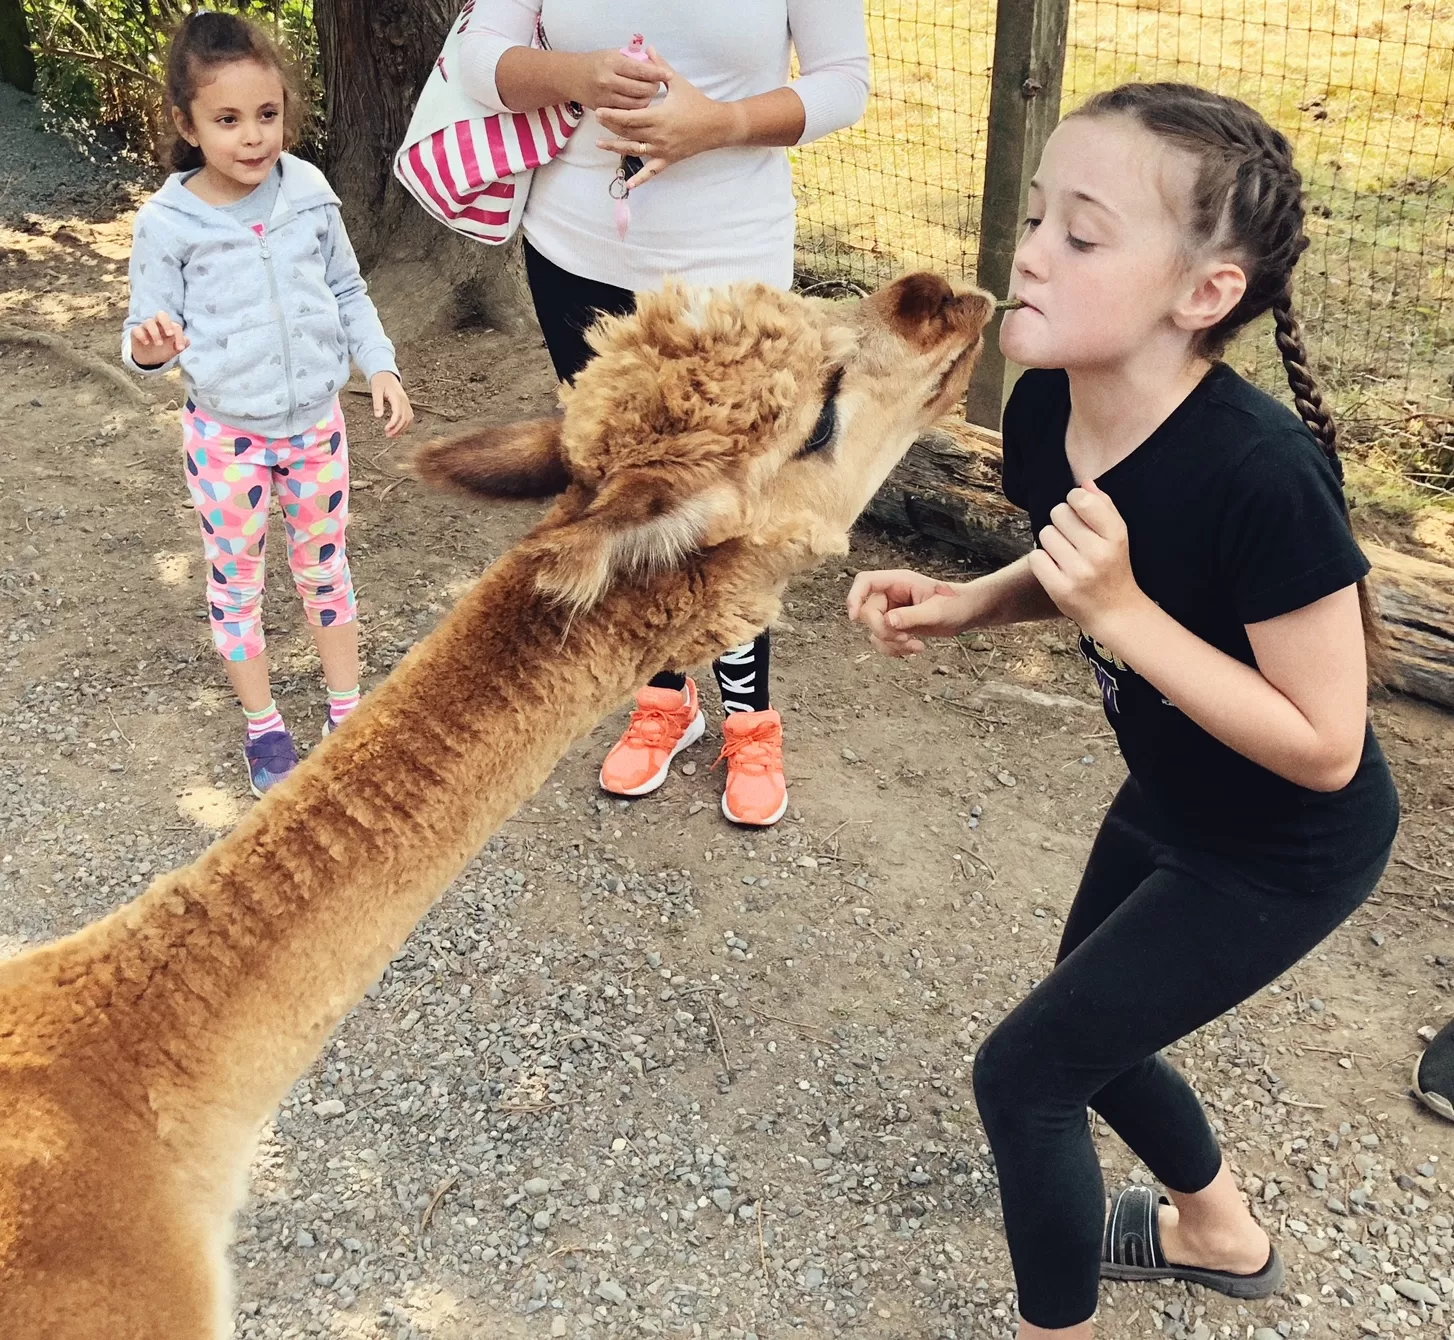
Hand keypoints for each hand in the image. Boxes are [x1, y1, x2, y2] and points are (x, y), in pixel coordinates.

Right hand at [131, 311, 188, 366]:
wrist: (150, 360)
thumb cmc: (164, 351)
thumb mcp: (174, 350)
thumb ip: (181, 344)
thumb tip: (187, 340)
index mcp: (168, 327)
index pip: (175, 326)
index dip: (179, 335)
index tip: (180, 348)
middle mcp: (157, 324)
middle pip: (161, 314)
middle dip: (166, 323)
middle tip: (169, 334)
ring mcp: (145, 327)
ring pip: (149, 322)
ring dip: (155, 333)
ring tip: (159, 344)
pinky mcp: (136, 333)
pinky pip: (136, 330)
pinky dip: (142, 335)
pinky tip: (146, 343)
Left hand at [371, 372, 413, 437]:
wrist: (386, 374)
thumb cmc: (380, 381)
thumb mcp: (376, 390)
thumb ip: (377, 403)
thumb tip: (378, 416)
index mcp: (397, 397)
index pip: (398, 414)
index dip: (393, 424)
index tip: (386, 430)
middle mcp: (404, 401)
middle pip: (404, 419)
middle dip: (397, 429)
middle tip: (388, 435)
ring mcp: (406, 403)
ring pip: (408, 419)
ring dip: (402, 429)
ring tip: (393, 435)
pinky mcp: (406, 404)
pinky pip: (409, 417)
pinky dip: (405, 425)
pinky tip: (398, 430)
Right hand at [573, 48, 666, 110]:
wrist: (571, 76)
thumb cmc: (596, 63)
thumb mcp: (612, 54)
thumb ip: (632, 59)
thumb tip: (654, 62)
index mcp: (612, 63)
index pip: (640, 70)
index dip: (656, 73)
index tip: (667, 75)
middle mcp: (609, 81)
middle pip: (641, 90)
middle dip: (653, 89)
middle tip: (656, 86)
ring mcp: (606, 98)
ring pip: (636, 105)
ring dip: (646, 101)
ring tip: (647, 94)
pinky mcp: (604, 110)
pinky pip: (626, 115)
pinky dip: (636, 110)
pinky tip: (638, 105)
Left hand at [595, 50, 734, 187]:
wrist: (717, 125)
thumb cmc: (697, 103)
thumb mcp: (677, 83)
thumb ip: (660, 68)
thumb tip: (648, 48)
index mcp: (659, 117)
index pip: (629, 117)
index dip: (612, 115)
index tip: (598, 111)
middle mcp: (658, 136)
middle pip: (628, 133)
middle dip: (610, 126)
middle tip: (596, 119)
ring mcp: (662, 150)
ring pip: (634, 150)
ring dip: (616, 148)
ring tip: (600, 144)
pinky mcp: (668, 160)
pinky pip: (652, 171)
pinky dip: (640, 179)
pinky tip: (628, 186)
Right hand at [846, 568, 972, 656]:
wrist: (968, 613)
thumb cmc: (956, 604)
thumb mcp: (936, 611)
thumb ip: (911, 616)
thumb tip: (888, 621)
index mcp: (898, 581)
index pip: (865, 582)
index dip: (854, 597)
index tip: (854, 618)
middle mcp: (891, 594)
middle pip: (867, 612)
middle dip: (882, 631)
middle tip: (904, 639)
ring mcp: (892, 610)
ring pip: (873, 630)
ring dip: (891, 644)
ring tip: (916, 646)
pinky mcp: (897, 626)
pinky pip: (883, 640)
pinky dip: (896, 650)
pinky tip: (917, 648)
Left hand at [1027, 481, 1148, 642]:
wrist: (1115, 611)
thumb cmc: (1113, 566)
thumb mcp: (1117, 536)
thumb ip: (1103, 506)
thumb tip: (1083, 483)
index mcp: (1116, 536)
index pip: (1082, 500)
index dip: (1074, 499)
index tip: (1077, 509)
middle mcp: (1098, 554)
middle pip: (1059, 513)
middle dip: (1061, 520)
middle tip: (1070, 536)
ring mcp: (1078, 573)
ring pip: (1045, 533)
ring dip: (1051, 540)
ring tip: (1065, 552)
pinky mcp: (1060, 589)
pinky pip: (1036, 557)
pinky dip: (1042, 559)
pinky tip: (1055, 566)